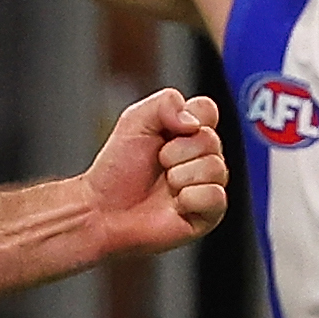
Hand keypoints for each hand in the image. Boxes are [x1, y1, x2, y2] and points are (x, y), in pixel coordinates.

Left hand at [82, 86, 228, 253]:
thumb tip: (194, 122)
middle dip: (176, 151)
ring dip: (180, 176)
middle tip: (158, 163)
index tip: (164, 133)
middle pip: (211, 140)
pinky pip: (215, 197)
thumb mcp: (134, 120)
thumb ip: (166, 103)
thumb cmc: (117, 169)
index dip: (187, 119)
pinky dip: (190, 199)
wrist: (103, 210)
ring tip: (165, 185)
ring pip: (215, 168)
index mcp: (188, 132)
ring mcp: (206, 185)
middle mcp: (202, 157)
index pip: (208, 110)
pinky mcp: (208, 214)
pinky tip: (174, 205)